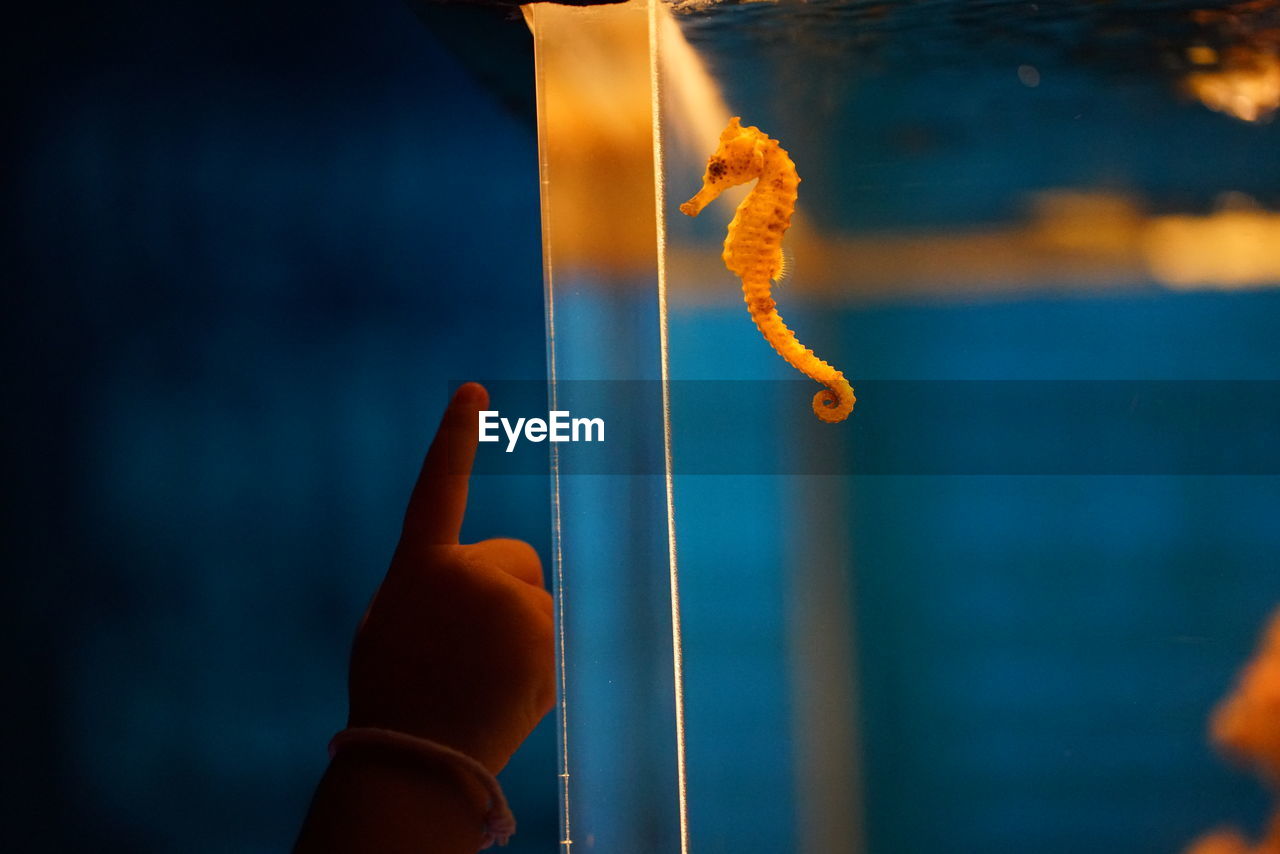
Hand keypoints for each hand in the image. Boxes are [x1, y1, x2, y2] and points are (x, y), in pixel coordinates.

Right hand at [347, 382, 554, 773]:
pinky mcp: (541, 628)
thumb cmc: (398, 695)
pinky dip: (541, 661)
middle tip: (470, 653)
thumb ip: (434, 589)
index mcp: (419, 567)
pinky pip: (554, 635)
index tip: (474, 391)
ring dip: (522, 636)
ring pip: (536, 603)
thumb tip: (474, 585)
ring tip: (483, 679)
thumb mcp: (395, 626)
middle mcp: (464, 569)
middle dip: (506, 596)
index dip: (454, 438)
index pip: (439, 488)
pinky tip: (509, 691)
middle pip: (515, 562)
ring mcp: (506, 597)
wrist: (418, 755)